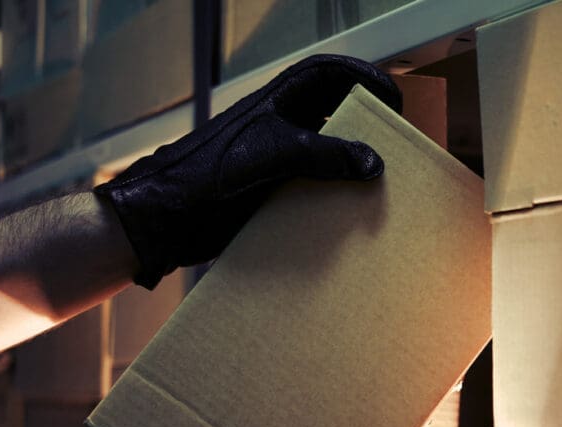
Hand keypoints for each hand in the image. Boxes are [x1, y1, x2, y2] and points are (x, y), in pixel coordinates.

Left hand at [94, 54, 402, 288]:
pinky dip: (335, 197)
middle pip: (334, 112)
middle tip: (395, 142)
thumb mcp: (272, 154)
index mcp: (277, 102)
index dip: (364, 78)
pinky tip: (350, 212)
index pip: (329, 74)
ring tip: (380, 179)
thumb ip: (324, 154)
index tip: (395, 99)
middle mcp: (279, 127)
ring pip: (326, 152)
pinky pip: (314, 188)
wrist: (166, 217)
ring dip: (352, 164)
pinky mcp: (271, 192)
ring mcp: (275, 160)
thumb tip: (372, 162)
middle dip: (366, 123)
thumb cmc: (206, 174)